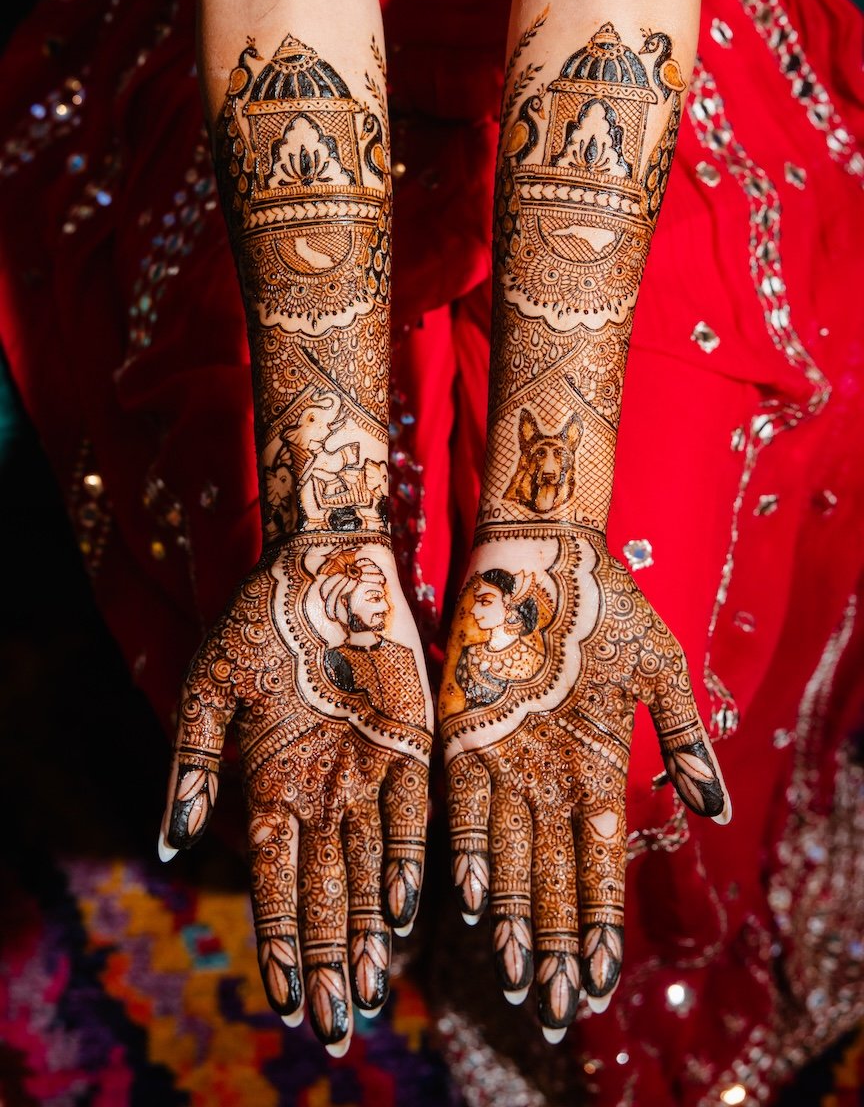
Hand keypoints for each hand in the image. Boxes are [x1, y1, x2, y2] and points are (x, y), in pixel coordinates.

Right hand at [159, 534, 432, 1053]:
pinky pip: (412, 814)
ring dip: (367, 930)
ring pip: (369, 869)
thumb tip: (172, 846)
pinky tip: (406, 911)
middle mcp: (322, 790)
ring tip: (370, 992)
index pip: (274, 884)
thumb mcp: (210, 689)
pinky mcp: (410, 741)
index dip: (277, 944)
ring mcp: (367, 769)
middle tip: (335, 1027)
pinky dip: (406, 862)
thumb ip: (193, 767)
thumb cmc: (257, 621)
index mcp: (270, 783)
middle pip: (324, 893)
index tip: (282, 1001)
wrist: (321, 560)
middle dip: (327, 961)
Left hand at [440, 529, 729, 1039]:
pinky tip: (473, 898)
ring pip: (510, 856)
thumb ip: (685, 738)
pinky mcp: (462, 728)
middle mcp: (549, 775)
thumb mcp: (660, 670)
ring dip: (514, 917)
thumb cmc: (607, 606)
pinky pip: (465, 802)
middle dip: (554, 944)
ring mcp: (505, 756)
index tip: (600, 981)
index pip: (601, 864)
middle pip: (554, 877)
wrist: (544, 548)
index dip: (601, 924)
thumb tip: (716, 813)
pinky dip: (471, 849)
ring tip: (516, 977)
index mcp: (599, 766)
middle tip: (552, 1009)